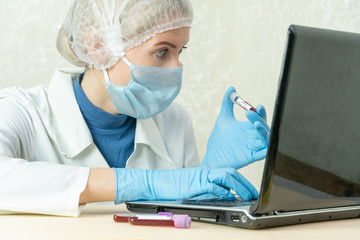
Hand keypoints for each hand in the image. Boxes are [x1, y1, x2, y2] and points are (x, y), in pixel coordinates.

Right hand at [114, 167, 257, 203]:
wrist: (156, 183)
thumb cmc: (174, 186)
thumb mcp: (195, 187)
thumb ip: (208, 189)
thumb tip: (224, 196)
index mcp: (206, 172)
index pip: (229, 173)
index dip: (242, 181)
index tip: (251, 190)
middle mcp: (206, 172)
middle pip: (231, 173)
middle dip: (245, 183)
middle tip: (254, 194)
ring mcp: (201, 176)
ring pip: (225, 176)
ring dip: (239, 186)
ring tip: (247, 196)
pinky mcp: (195, 183)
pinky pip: (212, 186)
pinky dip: (223, 191)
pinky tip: (230, 197)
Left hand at [201, 87, 269, 169]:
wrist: (212, 157)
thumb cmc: (219, 139)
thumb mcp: (223, 118)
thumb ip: (227, 103)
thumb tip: (231, 88)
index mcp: (249, 127)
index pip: (259, 118)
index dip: (260, 112)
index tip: (257, 106)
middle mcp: (254, 136)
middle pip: (264, 127)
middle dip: (259, 119)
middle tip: (249, 113)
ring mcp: (254, 147)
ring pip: (267, 139)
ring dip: (264, 131)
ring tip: (255, 124)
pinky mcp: (252, 157)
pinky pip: (264, 153)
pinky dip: (266, 148)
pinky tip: (260, 142)